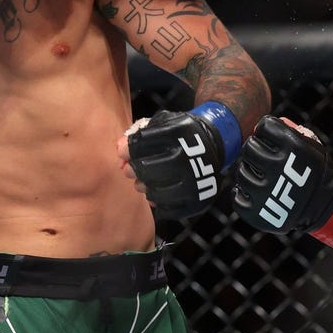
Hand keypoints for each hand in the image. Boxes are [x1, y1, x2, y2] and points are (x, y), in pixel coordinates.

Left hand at [124, 102, 242, 219]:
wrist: (212, 146)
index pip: (141, 144)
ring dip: (144, 187)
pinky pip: (167, 209)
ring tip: (145, 181)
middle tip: (131, 169)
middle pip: (146, 170)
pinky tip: (159, 191)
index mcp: (179, 134)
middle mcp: (188, 158)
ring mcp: (193, 182)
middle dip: (133, 170)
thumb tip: (119, 150)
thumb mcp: (164, 123)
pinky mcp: (196, 201)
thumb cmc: (181, 135)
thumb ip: (140, 133)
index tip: (123, 153)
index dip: (127, 150)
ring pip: (154, 192)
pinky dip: (158, 202)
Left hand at [232, 116, 332, 252]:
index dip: (267, 131)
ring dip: (249, 170)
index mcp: (293, 146)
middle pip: (249, 147)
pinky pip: (237, 196)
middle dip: (255, 149)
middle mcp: (278, 167)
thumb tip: (258, 127)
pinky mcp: (258, 212)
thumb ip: (288, 130)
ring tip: (261, 175)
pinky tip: (254, 192)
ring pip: (241, 171)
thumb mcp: (311, 146)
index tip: (271, 139)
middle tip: (263, 157)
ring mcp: (266, 191)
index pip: (264, 126)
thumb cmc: (314, 171)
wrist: (325, 205)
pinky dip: (242, 193)